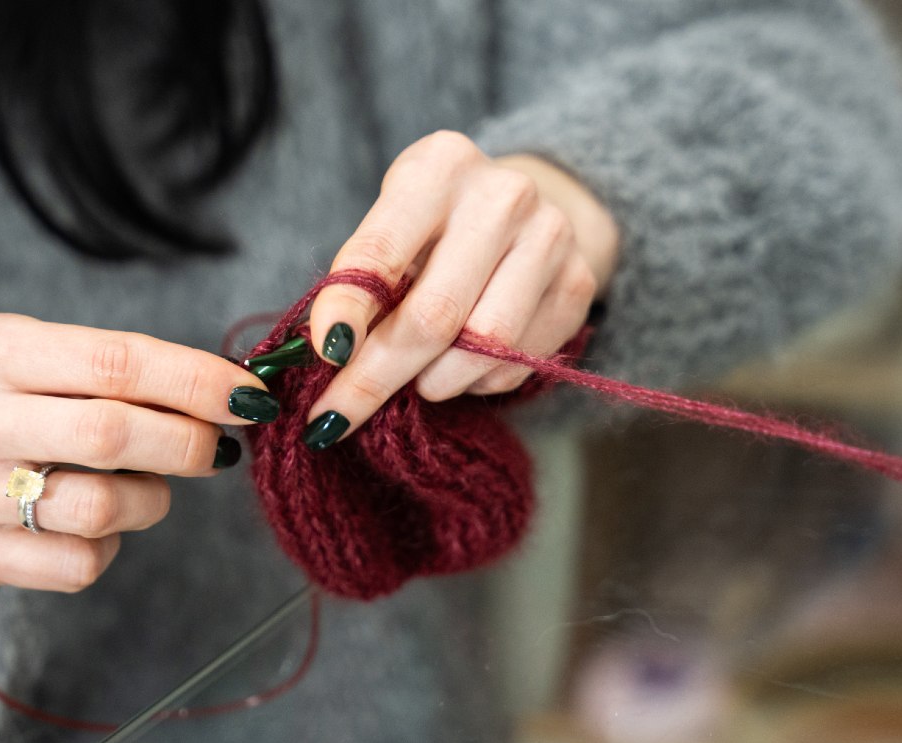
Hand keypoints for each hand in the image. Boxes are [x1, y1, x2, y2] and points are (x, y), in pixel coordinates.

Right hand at [0, 318, 272, 630]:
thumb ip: (132, 372)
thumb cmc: (23, 405)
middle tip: (217, 448)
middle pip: (107, 434)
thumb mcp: (55, 362)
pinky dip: (110, 546)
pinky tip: (97, 524)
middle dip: (186, 443)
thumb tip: (238, 394)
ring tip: (147, 486)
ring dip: (150, 500)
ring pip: (99, 508)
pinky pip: (79, 561)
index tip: (250, 397)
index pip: (113, 361)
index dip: (194, 381)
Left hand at [302, 131, 619, 448]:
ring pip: (482, 347)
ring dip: (433, 383)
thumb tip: (330, 357)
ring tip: (416, 379)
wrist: (524, 209)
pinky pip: (517, 363)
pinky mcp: (578, 284)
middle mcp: (503, 196)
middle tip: (337, 415)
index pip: (381, 253)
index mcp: (439, 167)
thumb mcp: (389, 230)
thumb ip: (361, 283)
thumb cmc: (435, 226)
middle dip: (376, 378)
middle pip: (433, 316)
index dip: (345, 312)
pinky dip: (477, 382)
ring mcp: (550, 238)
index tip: (323, 358)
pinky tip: (464, 365)